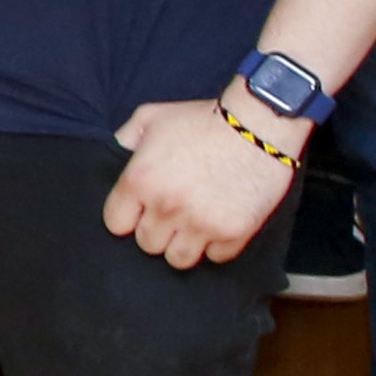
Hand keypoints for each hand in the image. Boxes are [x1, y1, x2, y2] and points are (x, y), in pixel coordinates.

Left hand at [108, 96, 297, 267]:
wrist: (260, 123)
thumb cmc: (204, 119)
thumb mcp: (152, 116)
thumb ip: (126, 137)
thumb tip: (117, 153)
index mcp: (140, 180)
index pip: (116, 223)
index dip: (127, 216)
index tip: (140, 209)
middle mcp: (167, 207)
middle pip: (147, 244)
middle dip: (157, 230)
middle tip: (173, 213)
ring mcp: (201, 223)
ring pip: (178, 259)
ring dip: (184, 244)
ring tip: (194, 224)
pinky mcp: (234, 232)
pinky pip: (216, 256)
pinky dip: (217, 245)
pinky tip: (220, 223)